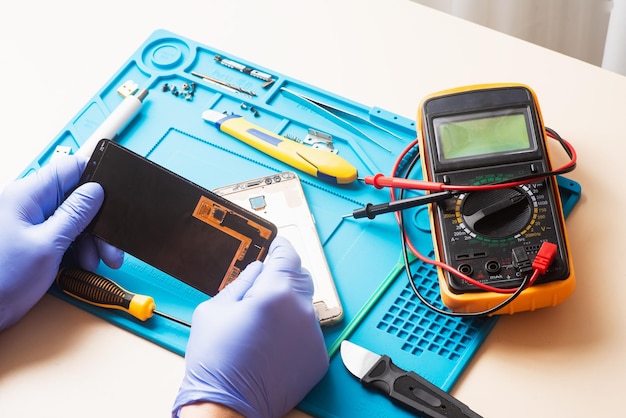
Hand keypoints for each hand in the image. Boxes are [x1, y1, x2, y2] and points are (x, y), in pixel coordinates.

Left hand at [0, 155, 122, 330]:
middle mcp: (29, 204)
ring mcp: (32, 222)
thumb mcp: (48, 244)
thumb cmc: (1, 279)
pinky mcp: (35, 239)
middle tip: (111, 243)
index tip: (116, 192)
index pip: (69, 169)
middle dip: (97, 220)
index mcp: (27, 195)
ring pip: (74, 219)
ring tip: (98, 261)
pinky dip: (79, 248)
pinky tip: (84, 262)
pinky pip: (65, 234)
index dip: (96, 177)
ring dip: (91, 239)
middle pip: (76, 198)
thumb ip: (75, 214)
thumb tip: (96, 191)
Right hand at [173, 236, 328, 417]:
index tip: (277, 246)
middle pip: (301, 277)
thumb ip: (242, 282)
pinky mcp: (317, 358)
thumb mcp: (215, 309)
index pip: (288, 255)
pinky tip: (273, 345)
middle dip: (284, 277)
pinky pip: (309, 332)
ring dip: (289, 306)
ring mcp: (313, 336)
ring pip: (305, 306)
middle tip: (262, 290)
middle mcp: (301, 311)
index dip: (281, 247)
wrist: (227, 406)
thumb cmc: (216, 361)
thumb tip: (257, 270)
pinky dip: (295, 331)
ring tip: (263, 325)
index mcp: (275, 293)